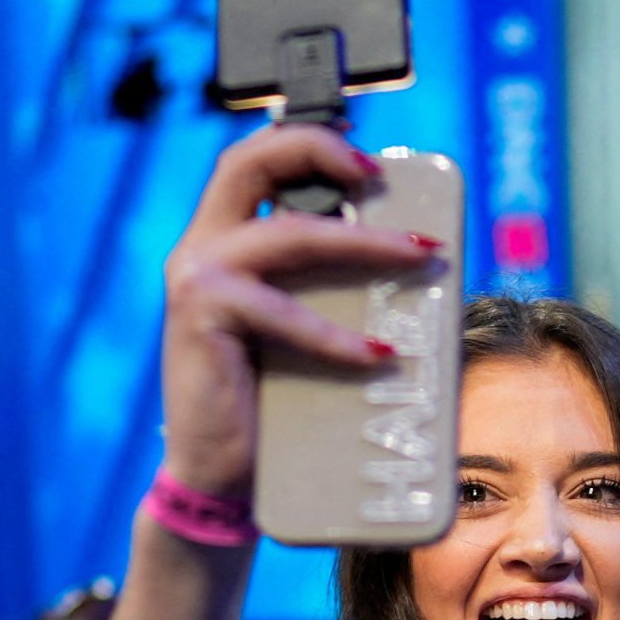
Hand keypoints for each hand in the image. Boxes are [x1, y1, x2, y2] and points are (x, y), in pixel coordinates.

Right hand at [157, 125, 445, 502]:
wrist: (218, 477)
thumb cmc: (270, 406)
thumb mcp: (303, 331)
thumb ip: (332, 289)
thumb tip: (423, 264)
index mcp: (223, 240)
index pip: (255, 161)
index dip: (308, 142)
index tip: (368, 160)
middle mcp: (201, 248)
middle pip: (250, 162)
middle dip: (319, 153)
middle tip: (379, 177)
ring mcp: (196, 279)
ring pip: (287, 236)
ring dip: (363, 243)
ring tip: (421, 254)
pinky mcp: (201, 318)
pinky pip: (281, 313)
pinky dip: (335, 336)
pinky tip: (378, 358)